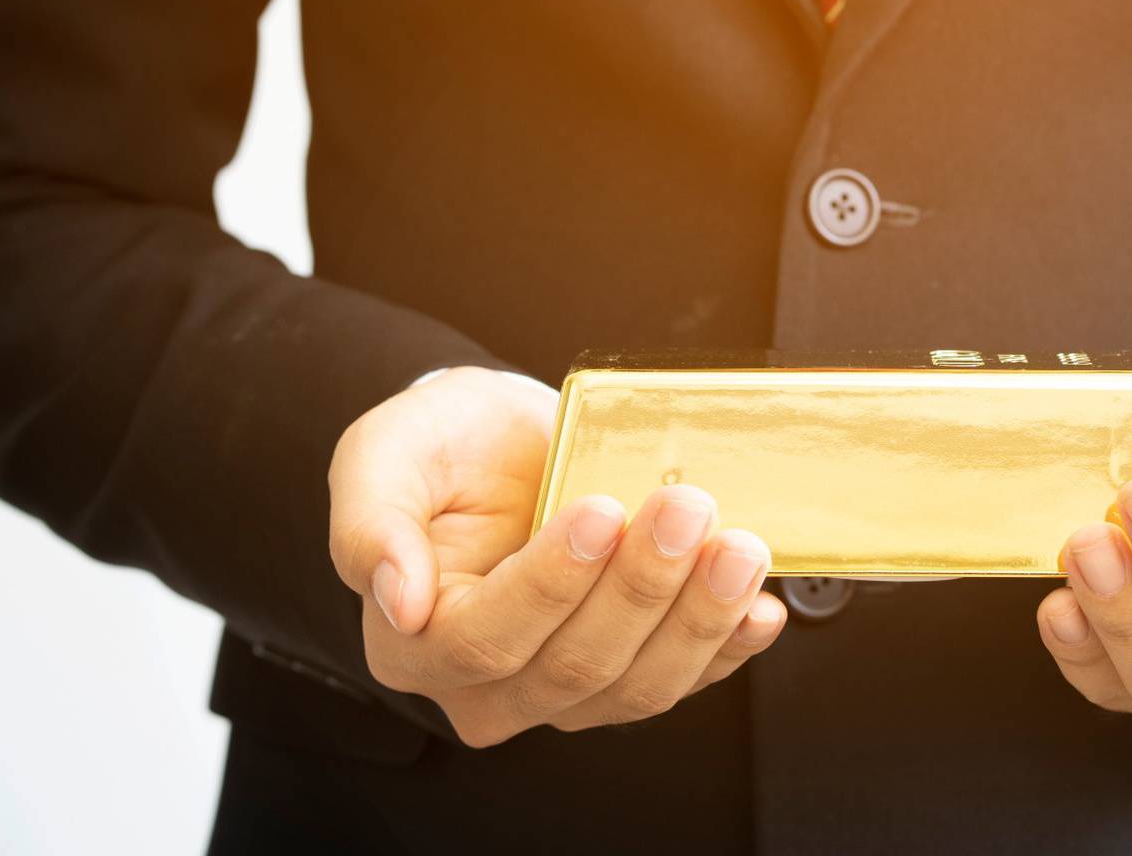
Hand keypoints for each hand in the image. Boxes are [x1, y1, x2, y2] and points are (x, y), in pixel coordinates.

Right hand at [328, 366, 787, 746]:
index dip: (550, 584)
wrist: (500, 443)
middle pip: (575, 666)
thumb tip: (398, 601)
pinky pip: (682, 679)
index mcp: (416, 643)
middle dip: (642, 587)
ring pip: (637, 685)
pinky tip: (759, 605)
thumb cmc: (440, 447)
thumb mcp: (382, 455)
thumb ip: (371, 524)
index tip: (598, 510)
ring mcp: (564, 688)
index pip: (488, 639)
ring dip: (698, 619)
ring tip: (738, 547)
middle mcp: (488, 686)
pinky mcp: (626, 668)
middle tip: (687, 506)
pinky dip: (728, 646)